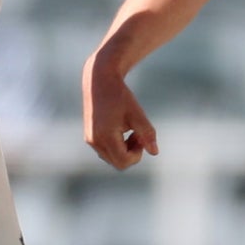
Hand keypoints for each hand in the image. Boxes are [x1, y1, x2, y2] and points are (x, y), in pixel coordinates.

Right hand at [82, 45, 160, 169]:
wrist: (100, 80)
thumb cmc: (120, 96)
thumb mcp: (137, 114)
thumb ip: (147, 134)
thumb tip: (154, 152)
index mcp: (105, 136)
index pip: (124, 162)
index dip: (137, 154)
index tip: (141, 136)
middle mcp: (94, 141)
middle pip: (118, 163)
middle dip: (131, 153)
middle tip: (138, 134)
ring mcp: (90, 140)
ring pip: (112, 158)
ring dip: (124, 150)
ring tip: (131, 131)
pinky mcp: (89, 136)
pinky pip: (106, 151)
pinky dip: (117, 146)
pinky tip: (122, 130)